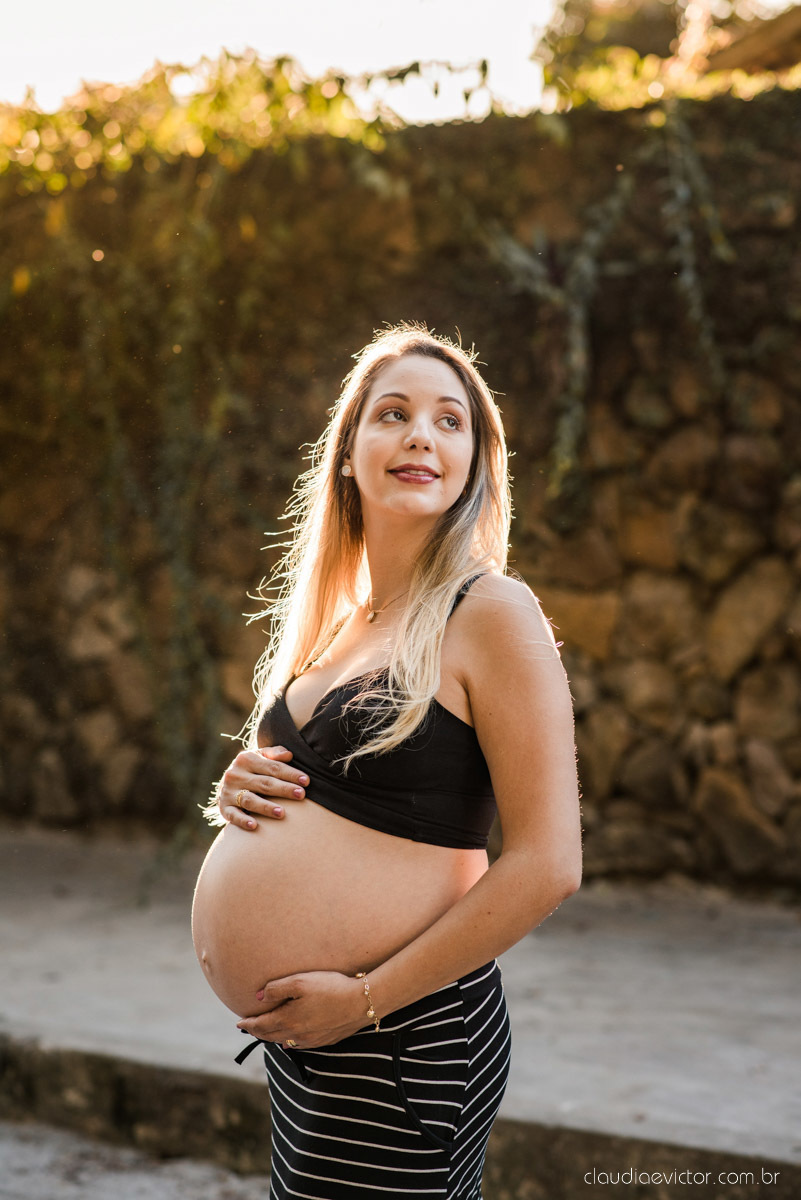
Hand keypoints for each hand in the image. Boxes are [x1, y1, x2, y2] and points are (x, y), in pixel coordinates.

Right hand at [217, 746, 310, 829]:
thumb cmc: (252, 769)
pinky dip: (243, 820)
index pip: (273, 767)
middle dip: (284, 789)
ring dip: (266, 807)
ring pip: (250, 800)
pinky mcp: (224, 808)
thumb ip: (274, 754)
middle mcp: (235, 774)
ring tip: (282, 813)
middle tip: (301, 795)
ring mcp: (228, 792)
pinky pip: (233, 815)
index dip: (290, 774)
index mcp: (246, 759)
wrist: (226, 784)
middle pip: (264, 783)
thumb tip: (289, 755)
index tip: (306, 781)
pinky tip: (254, 825)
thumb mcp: (260, 757)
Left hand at [236, 971, 368, 1048]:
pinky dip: (289, 1042)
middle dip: (257, 1032)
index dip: (248, 1023)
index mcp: (288, 1020)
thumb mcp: (300, 981)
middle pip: (270, 1036)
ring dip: (272, 1037)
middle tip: (248, 1028)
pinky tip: (290, 1040)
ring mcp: (311, 1040)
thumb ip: (276, 988)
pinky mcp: (324, 1040)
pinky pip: (300, 1045)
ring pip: (285, 1042)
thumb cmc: (330, 988)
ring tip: (265, 1032)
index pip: (261, 1025)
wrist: (361, 1002)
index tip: (238, 1022)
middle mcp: (297, 1034)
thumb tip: (258, 996)